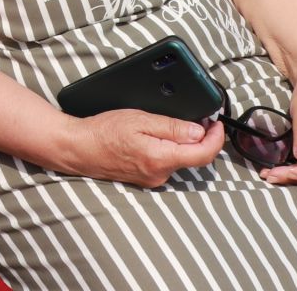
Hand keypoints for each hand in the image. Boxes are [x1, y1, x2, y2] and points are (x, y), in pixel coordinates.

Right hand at [61, 109, 223, 187]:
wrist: (79, 148)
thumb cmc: (104, 131)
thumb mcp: (140, 120)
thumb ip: (171, 127)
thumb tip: (198, 131)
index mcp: (161, 158)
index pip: (203, 154)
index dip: (216, 139)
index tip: (217, 123)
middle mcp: (161, 174)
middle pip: (194, 158)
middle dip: (201, 138)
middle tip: (199, 118)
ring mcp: (154, 179)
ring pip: (181, 160)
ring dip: (184, 143)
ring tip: (173, 123)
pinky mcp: (146, 178)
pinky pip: (167, 163)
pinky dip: (171, 149)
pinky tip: (158, 136)